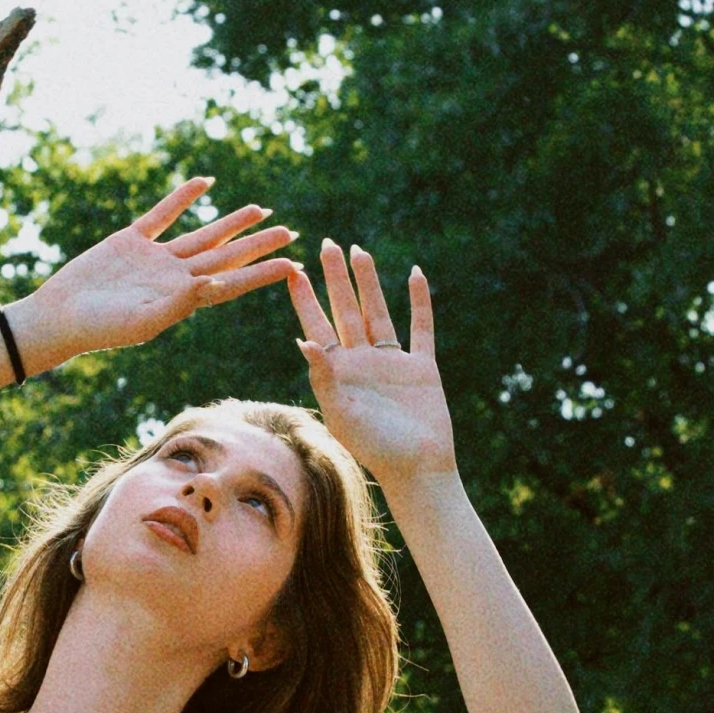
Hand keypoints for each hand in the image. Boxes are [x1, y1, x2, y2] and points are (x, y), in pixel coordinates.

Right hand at [10, 177, 297, 364]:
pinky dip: (183, 197)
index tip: (292, 264)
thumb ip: (176, 305)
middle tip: (289, 231)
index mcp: (183, 299)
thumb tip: (211, 287)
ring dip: (230, 223)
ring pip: (202, 235)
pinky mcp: (131, 241)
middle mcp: (175, 277)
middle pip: (225, 256)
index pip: (232, 284)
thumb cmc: (99, 329)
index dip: (262, 273)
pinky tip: (204, 183)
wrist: (60, 316)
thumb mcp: (141, 322)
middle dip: (258, 245)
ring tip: (260, 209)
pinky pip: (163, 214)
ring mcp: (155, 258)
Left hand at [288, 240, 456, 483]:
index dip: (305, 300)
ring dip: (370, 283)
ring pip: (378, 312)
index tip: (292, 271)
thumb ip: (324, 377)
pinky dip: (419, 302)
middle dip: (336, 279)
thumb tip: (302, 341)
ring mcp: (392, 362)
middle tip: (326, 244)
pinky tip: (414, 274)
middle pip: (346, 311)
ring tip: (359, 251)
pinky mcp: (421, 367)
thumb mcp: (342, 414)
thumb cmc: (375, 449)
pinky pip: (420, 327)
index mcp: (338, 373)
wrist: (418, 468)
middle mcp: (362, 362)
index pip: (317, 327)